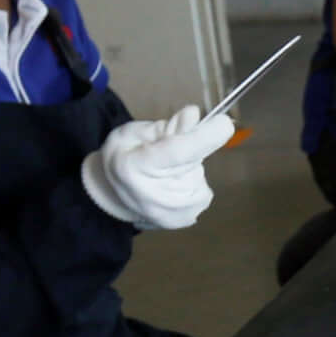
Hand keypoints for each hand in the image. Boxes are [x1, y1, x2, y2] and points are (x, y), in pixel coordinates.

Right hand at [78, 105, 229, 229]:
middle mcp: (153, 196)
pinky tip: (174, 184)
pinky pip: (203, 192)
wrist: (111, 195)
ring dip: (189, 168)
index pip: (177, 152)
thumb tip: (194, 116)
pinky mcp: (184, 220)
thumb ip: (166, 127)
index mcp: (134, 167)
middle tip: (168, 152)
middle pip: (193, 163)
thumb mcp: (134, 132)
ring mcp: (170, 213)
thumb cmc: (123, 156)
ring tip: (167, 171)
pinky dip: (193, 184)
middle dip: (191, 149)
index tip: (224, 123)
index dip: (204, 137)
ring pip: (200, 176)